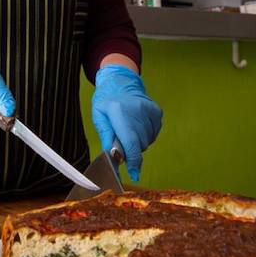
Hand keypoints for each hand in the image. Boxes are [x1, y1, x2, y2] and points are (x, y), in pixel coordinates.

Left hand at [91, 65, 162, 181]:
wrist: (120, 83)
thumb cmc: (106, 101)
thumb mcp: (99, 116)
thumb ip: (106, 136)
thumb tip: (113, 156)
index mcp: (119, 111)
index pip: (131, 142)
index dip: (133, 161)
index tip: (134, 173)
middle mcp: (137, 110)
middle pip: (140, 145)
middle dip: (131, 151)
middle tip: (122, 144)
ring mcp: (149, 111)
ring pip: (147, 141)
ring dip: (138, 143)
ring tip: (129, 131)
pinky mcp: (157, 112)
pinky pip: (153, 134)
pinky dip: (145, 135)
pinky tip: (137, 126)